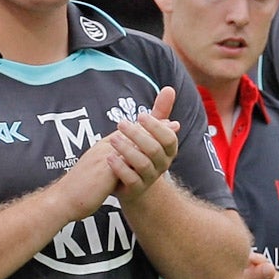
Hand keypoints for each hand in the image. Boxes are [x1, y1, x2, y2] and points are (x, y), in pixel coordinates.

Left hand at [107, 86, 180, 202]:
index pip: (169, 138)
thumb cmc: (141, 150)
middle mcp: (163, 165)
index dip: (156, 127)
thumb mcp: (150, 131)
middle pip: (154, 150)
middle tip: (121, 123)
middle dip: (138, 135)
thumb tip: (169, 88)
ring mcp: (150, 178)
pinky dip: (120, 168)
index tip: (140, 115)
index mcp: (168, 150)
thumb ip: (160, 111)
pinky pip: (131, 180)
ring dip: (127, 150)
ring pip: (143, 164)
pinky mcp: (136, 189)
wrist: (131, 182)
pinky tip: (109, 158)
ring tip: (113, 139)